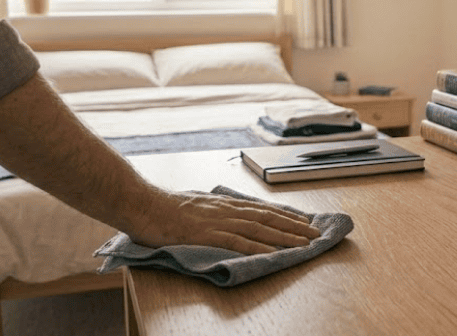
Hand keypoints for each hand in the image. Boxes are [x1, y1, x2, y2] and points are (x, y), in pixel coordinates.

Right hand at [131, 190, 321, 254]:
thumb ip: (211, 212)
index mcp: (223, 203)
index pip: (261, 209)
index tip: (303, 221)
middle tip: (315, 234)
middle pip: (267, 217)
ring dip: (284, 236)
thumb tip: (224, 216)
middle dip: (293, 226)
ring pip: (258, 228)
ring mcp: (217, 221)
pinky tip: (272, 253)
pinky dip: (257, 247)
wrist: (141, 204)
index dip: (285, 215)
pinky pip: (236, 241)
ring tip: (304, 244)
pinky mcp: (206, 234)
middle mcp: (225, 209)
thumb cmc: (162, 207)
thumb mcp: (194, 205)